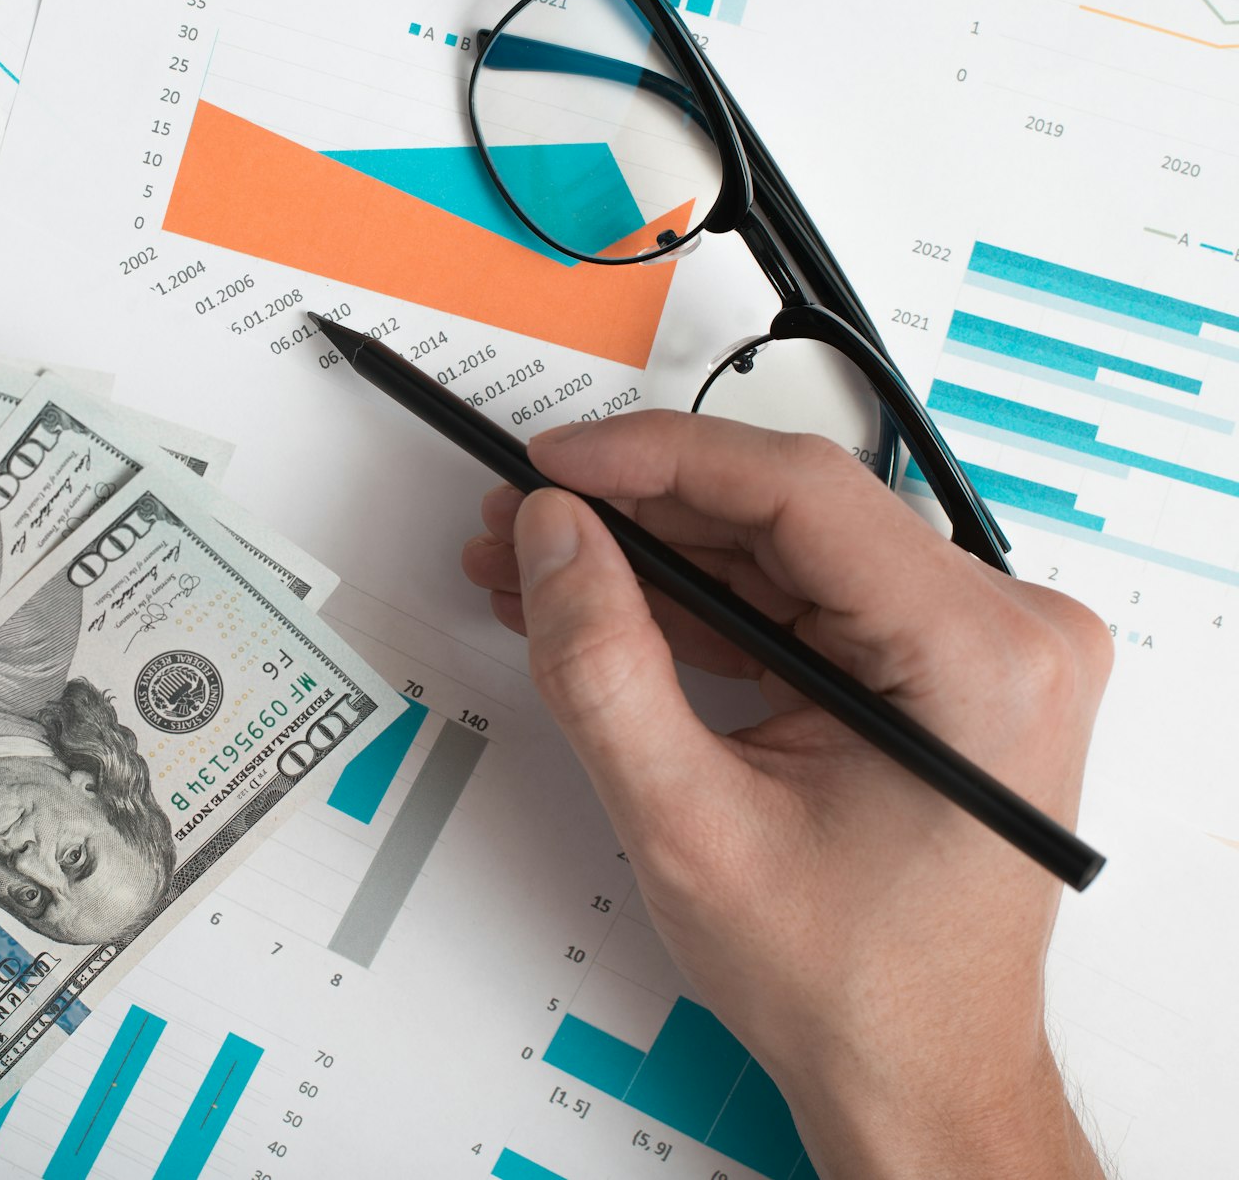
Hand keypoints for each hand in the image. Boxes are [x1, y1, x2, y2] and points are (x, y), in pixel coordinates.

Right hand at [461, 413, 1109, 1179]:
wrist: (916, 1072)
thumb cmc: (851, 983)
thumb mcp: (689, 827)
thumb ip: (604, 667)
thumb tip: (553, 539)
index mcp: (981, 659)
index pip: (802, 491)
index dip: (656, 458)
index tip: (554, 461)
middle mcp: (1007, 634)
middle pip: (791, 513)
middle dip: (639, 514)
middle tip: (523, 520)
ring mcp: (981, 648)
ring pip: (787, 552)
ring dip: (660, 558)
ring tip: (541, 567)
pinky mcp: (939, 667)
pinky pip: (805, 600)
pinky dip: (706, 605)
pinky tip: (609, 608)